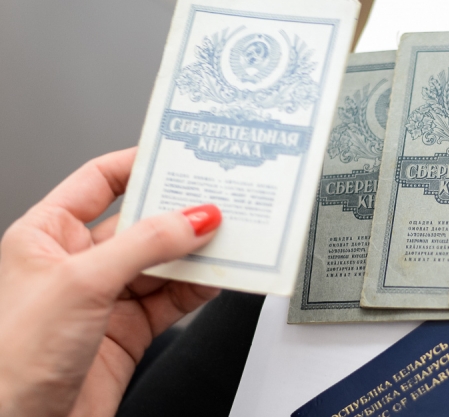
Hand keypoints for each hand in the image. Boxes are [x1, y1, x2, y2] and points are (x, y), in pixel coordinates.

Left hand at [0, 148, 221, 416]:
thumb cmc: (12, 357)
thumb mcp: (82, 282)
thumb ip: (145, 245)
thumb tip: (194, 219)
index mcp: (46, 234)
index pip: (99, 181)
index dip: (139, 164)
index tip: (179, 156)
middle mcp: (76, 262)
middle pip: (141, 223)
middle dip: (179, 214)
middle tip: (218, 200)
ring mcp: (105, 297)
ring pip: (163, 262)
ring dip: (195, 254)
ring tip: (228, 240)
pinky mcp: (129, 330)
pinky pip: (172, 298)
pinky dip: (198, 288)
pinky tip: (217, 276)